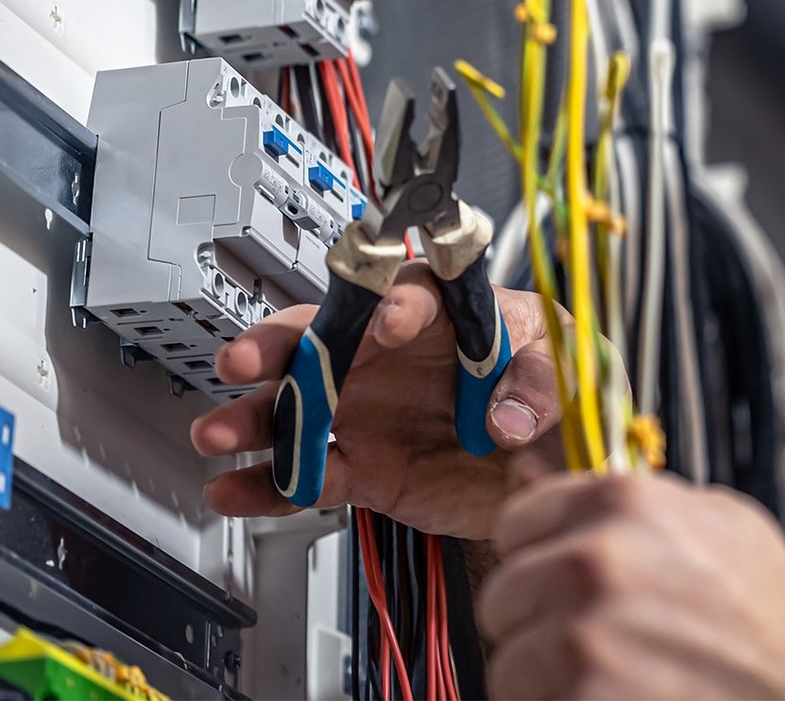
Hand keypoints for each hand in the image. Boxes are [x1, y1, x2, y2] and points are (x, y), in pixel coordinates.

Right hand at [190, 262, 567, 539]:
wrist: (554, 464)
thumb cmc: (556, 389)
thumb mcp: (568, 369)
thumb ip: (539, 384)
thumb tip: (507, 416)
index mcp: (446, 314)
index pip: (410, 293)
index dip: (396, 304)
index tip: (389, 322)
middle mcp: (393, 357)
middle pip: (324, 338)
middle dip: (279, 346)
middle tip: (245, 359)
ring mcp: (372, 412)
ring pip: (299, 408)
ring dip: (254, 419)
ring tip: (216, 432)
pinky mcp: (367, 467)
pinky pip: (310, 474)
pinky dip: (270, 485)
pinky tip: (234, 490)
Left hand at [479, 456, 784, 698]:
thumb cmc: (765, 613)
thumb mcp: (714, 520)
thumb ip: (623, 498)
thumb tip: (529, 475)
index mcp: (624, 502)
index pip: (515, 522)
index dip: (539, 555)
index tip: (563, 579)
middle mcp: (596, 560)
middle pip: (501, 594)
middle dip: (538, 619)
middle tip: (595, 637)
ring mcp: (584, 636)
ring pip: (507, 661)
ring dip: (545, 676)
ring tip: (608, 675)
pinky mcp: (581, 698)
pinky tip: (612, 698)